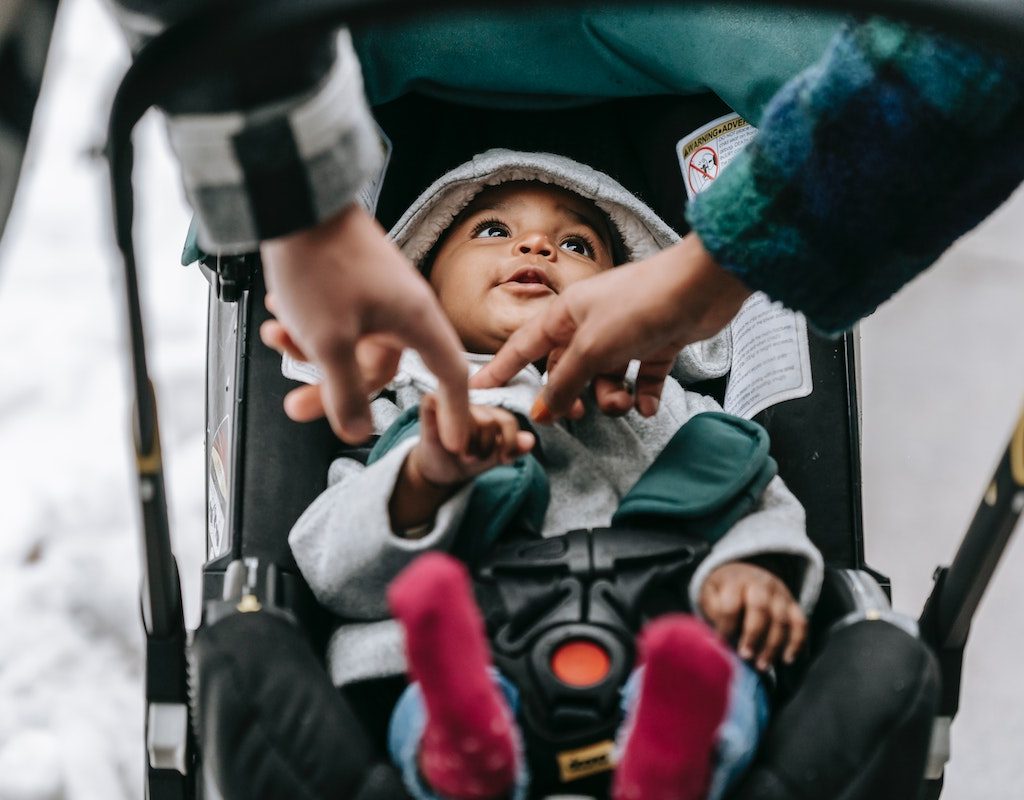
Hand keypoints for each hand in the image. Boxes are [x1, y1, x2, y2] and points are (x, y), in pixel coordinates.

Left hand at [260, 204, 469, 449]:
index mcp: (416, 320)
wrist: (296, 198)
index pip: (450, 376)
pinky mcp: (353, 280)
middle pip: (379, 368)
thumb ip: (344, 392)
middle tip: (297, 407)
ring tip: (275, 338)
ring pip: (350, 343)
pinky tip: (278, 315)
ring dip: (309, 350)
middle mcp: (404, 307)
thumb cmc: (319, 263)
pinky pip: (337, 319)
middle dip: (334, 388)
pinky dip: (308, 324)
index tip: (454, 442)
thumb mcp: (329, 341)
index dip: (455, 413)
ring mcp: (378, 292)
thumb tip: (357, 431)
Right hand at [389, 396, 534, 531]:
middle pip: (490, 422)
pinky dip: (446, 427)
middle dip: (485, 447)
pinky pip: (440, 403)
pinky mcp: (430, 405)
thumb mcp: (494, 458)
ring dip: (468, 444)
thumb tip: (530, 441)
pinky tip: (447, 441)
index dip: (508, 442)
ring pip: (469, 419)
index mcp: (490, 412)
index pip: (507, 420)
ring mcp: (451, 402)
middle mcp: (472, 404)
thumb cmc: (467, 460)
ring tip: (462, 454)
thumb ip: (513, 448)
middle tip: (475, 458)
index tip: (503, 459)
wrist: (438, 470)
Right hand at [470, 233, 750, 421]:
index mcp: (566, 314)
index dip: (501, 368)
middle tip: (577, 416)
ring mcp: (624, 332)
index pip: (523, 346)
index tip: (480, 388)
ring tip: (625, 402)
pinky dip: (643, 394)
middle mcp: (591, 322)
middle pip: (567, 369)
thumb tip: (543, 411)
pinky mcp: (656, 342)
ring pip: (605, 377)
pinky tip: (647, 405)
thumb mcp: (592, 349)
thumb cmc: (641, 305)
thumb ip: (565, 383)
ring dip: (612, 397)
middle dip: (572, 395)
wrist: (701, 287)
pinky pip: (640, 377)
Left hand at [698, 562, 807, 670]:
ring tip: (761, 665)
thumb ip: (713, 611)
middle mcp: (760, 584)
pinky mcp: (793, 604)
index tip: (721, 643)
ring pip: (781, 620)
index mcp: (735, 581)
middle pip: (760, 608)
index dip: (726, 626)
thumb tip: (716, 638)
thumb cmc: (724, 590)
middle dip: (753, 635)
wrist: (745, 571)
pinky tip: (787, 659)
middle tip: (745, 656)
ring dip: (773, 645)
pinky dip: (797, 642)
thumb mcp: (710, 592)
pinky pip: (800, 623)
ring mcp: (780, 594)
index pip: (731, 604)